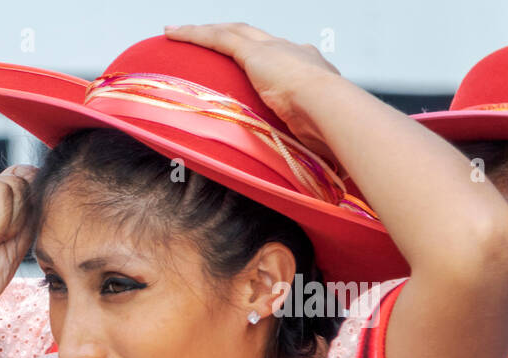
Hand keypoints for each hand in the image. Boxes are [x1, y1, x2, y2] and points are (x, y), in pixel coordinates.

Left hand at [165, 23, 341, 158]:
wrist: (334, 110)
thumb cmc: (334, 131)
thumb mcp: (322, 138)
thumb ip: (317, 147)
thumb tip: (331, 177)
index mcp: (312, 68)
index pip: (283, 58)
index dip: (265, 59)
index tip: (253, 68)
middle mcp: (292, 51)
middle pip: (252, 37)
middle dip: (228, 36)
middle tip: (206, 38)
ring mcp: (273, 50)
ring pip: (231, 32)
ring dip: (202, 31)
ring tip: (176, 32)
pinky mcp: (255, 54)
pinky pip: (217, 39)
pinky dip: (194, 35)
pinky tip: (173, 33)